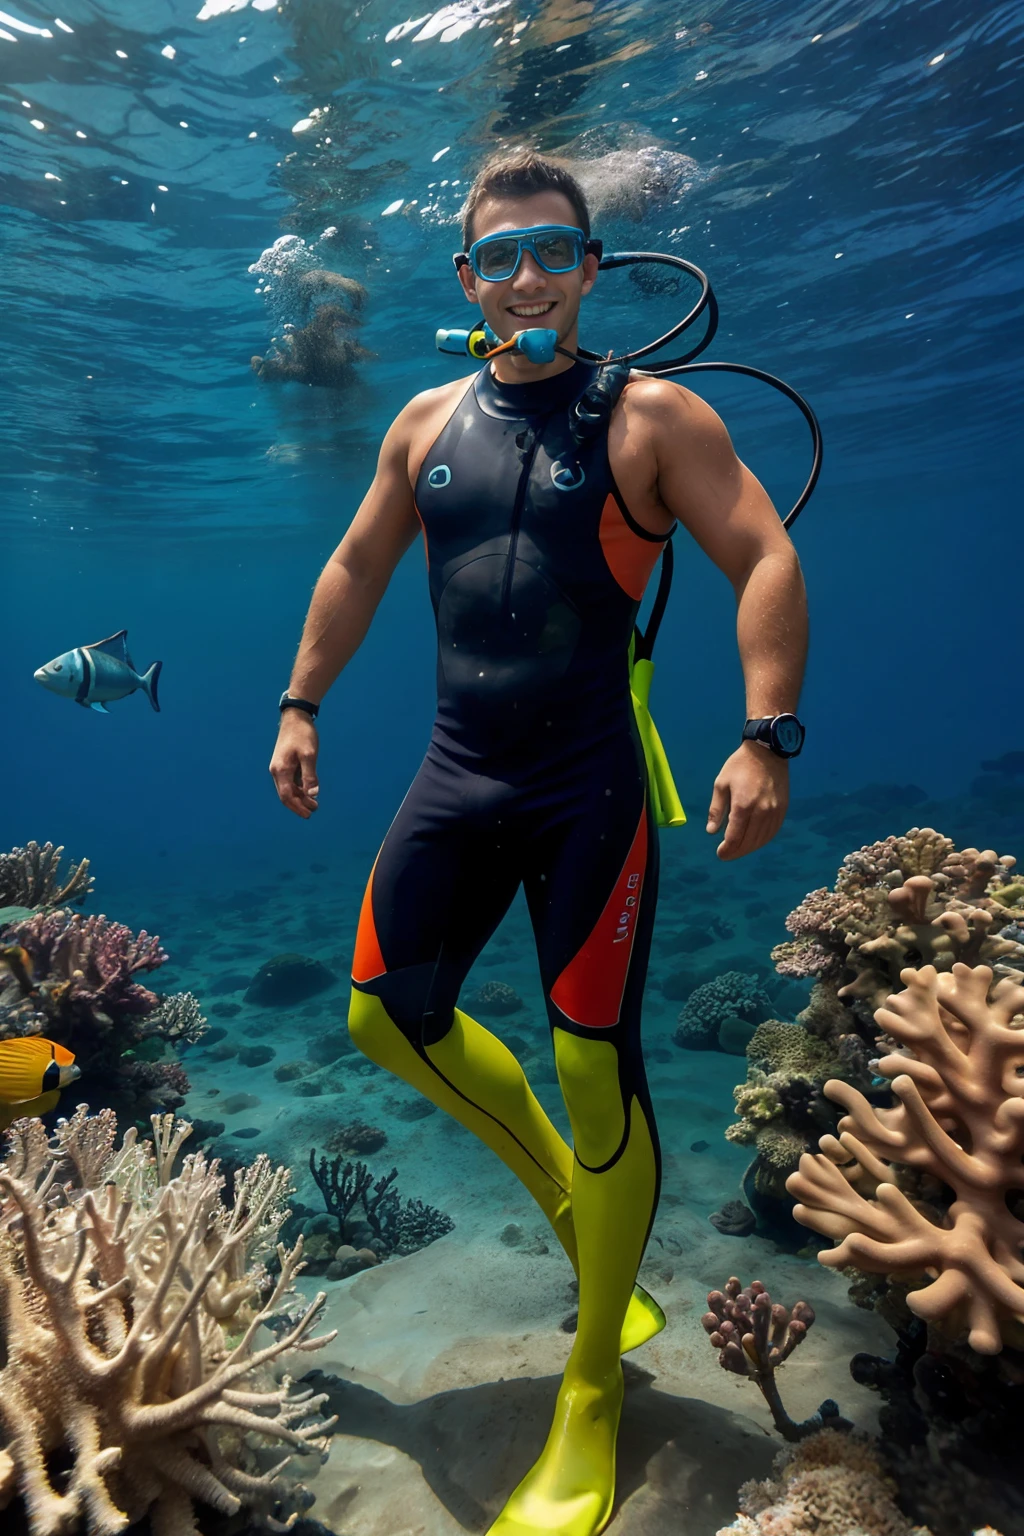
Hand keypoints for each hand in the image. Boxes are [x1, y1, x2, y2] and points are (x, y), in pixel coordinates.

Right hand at [270, 713, 319, 818]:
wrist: (295, 717)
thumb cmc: (302, 734)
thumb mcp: (309, 755)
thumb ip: (310, 775)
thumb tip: (313, 794)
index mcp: (281, 770)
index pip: (286, 795)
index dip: (297, 807)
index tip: (308, 814)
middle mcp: (277, 771)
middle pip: (286, 794)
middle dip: (299, 804)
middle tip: (314, 810)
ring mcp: (281, 767)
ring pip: (288, 788)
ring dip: (300, 797)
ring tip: (314, 803)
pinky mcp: (286, 764)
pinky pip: (291, 781)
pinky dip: (299, 788)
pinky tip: (309, 791)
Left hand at [706, 742, 788, 859]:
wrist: (768, 751)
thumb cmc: (740, 766)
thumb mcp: (721, 784)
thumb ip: (717, 810)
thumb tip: (711, 832)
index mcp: (743, 805)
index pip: (734, 837)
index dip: (727, 849)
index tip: (720, 854)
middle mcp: (761, 812)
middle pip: (749, 841)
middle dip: (736, 852)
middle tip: (727, 854)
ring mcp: (774, 811)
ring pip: (762, 839)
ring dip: (749, 848)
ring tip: (739, 849)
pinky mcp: (783, 809)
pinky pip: (773, 831)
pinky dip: (763, 840)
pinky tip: (754, 841)